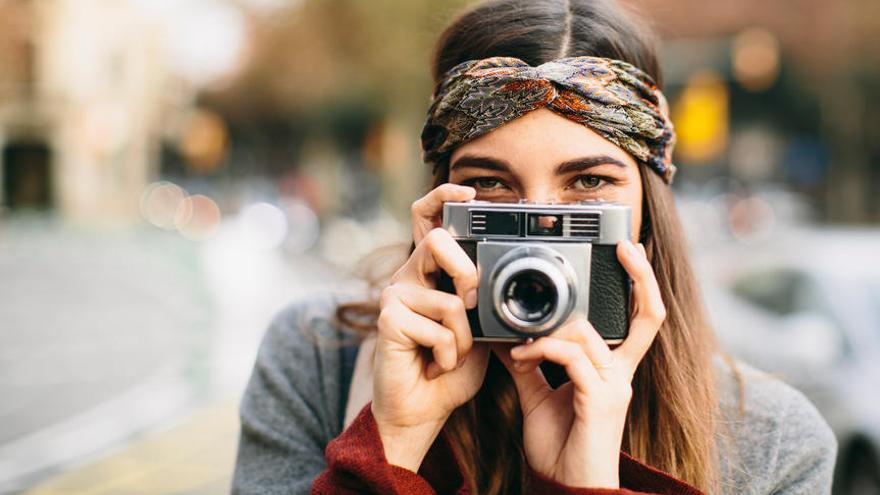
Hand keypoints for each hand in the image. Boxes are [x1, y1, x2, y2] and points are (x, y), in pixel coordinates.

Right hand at [372, 183, 488, 471]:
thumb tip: (504, 285)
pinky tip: (434, 365)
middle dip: (465, 271)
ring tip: (449, 356)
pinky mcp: (387, 318)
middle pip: (436, 242)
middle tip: (472, 303)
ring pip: (451, 300)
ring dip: (462, 340)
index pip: (427, 219)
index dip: (443, 197)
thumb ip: (485, 304)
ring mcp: (395, 295)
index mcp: (430, 272)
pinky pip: (438, 328)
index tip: (469, 192)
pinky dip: (447, 354)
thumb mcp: (479, 331)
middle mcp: (409, 276)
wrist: (422, 410)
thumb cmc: (450, 369)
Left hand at [492, 241, 665, 487]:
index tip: (627, 253)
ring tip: (518, 344)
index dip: (640, 286)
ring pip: (588, 333)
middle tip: (625, 246)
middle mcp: (621, 374)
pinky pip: (573, 357)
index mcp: (611, 369)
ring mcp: (616, 386)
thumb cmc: (559, 447)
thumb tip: (509, 337)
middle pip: (647, 316)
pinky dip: (543, 350)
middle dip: (642, 277)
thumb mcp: (538, 396)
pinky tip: (521, 357)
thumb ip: (529, 364)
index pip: (639, 320)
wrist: (564, 488)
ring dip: (547, 331)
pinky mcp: (603, 400)